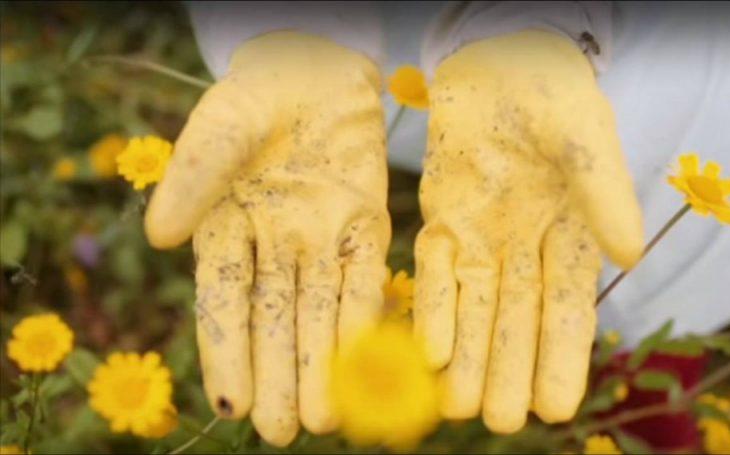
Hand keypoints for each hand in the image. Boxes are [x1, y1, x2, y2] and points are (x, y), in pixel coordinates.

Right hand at [144, 32, 389, 445]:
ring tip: (319, 420)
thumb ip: (191, 179)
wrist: (314, 69)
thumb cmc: (253, 98)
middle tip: (282, 432)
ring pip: (318, 312)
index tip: (230, 406)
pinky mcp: (362, 226)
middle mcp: (272, 247)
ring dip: (320, 365)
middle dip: (278, 376)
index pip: (222, 304)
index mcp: (224, 232)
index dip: (226, 355)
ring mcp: (319, 239)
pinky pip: (362, 279)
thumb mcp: (217, 130)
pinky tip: (360, 363)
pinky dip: (360, 320)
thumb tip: (158, 237)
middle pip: (274, 321)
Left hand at [413, 31, 643, 432]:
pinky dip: (433, 310)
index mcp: (571, 233)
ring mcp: (481, 235)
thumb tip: (629, 258)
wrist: (497, 62)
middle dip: (507, 370)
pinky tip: (427, 352)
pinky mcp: (442, 220)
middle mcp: (525, 246)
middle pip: (516, 319)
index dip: (561, 357)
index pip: (567, 307)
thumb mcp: (582, 134)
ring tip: (459, 408)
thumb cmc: (551, 93)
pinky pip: (437, 272)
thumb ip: (603, 191)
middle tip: (500, 422)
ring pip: (474, 307)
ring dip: (466, 356)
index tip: (555, 408)